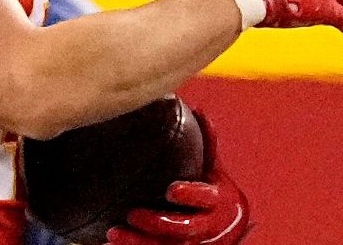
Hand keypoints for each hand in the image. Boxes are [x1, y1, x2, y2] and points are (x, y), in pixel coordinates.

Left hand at [107, 115, 248, 244]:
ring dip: (139, 242)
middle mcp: (208, 227)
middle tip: (133, 213)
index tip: (171, 190)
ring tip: (114, 232)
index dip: (191, 195)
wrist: (229, 229)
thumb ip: (208, 145)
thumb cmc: (216, 194)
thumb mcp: (217, 172)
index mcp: (218, 201)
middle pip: (184, 229)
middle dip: (158, 223)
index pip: (206, 199)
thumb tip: (198, 111)